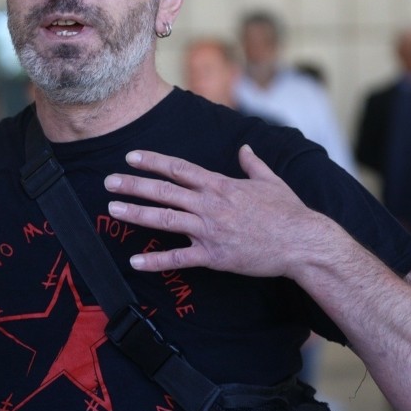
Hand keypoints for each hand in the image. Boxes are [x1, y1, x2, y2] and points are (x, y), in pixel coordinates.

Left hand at [104, 145, 330, 278]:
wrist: (301, 242)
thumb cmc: (288, 211)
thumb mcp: (270, 180)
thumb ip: (252, 164)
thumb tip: (245, 149)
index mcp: (220, 185)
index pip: (179, 169)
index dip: (153, 161)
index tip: (131, 157)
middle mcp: (210, 204)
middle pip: (164, 191)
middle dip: (134, 185)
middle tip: (109, 181)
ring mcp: (209, 230)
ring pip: (165, 219)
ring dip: (136, 214)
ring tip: (113, 209)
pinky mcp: (214, 256)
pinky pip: (179, 258)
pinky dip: (156, 260)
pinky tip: (135, 261)